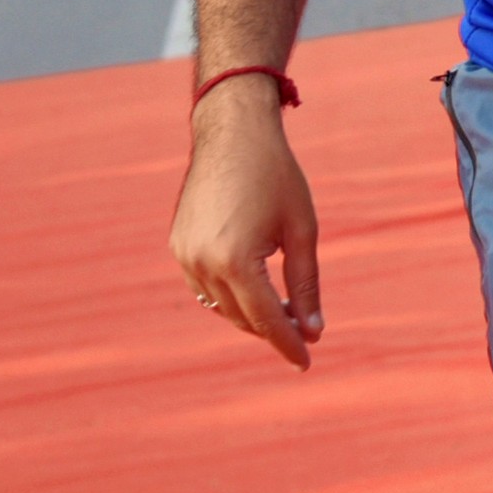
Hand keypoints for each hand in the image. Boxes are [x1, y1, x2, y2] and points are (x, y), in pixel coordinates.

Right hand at [167, 88, 324, 369]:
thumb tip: (314, 330)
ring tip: (282, 311)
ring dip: (250, 314)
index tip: (306, 361)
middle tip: (303, 330)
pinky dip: (228, 295)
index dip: (288, 344)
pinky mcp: (177, 243)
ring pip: (220, 306)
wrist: (233, 132)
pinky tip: (253, 288)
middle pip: (242, 317)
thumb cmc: (275, 176)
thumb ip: (306, 285)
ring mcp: (184, 254)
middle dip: (273, 329)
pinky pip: (204, 287)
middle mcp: (202, 262)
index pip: (266, 320)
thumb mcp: (301, 231)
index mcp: (236, 261)